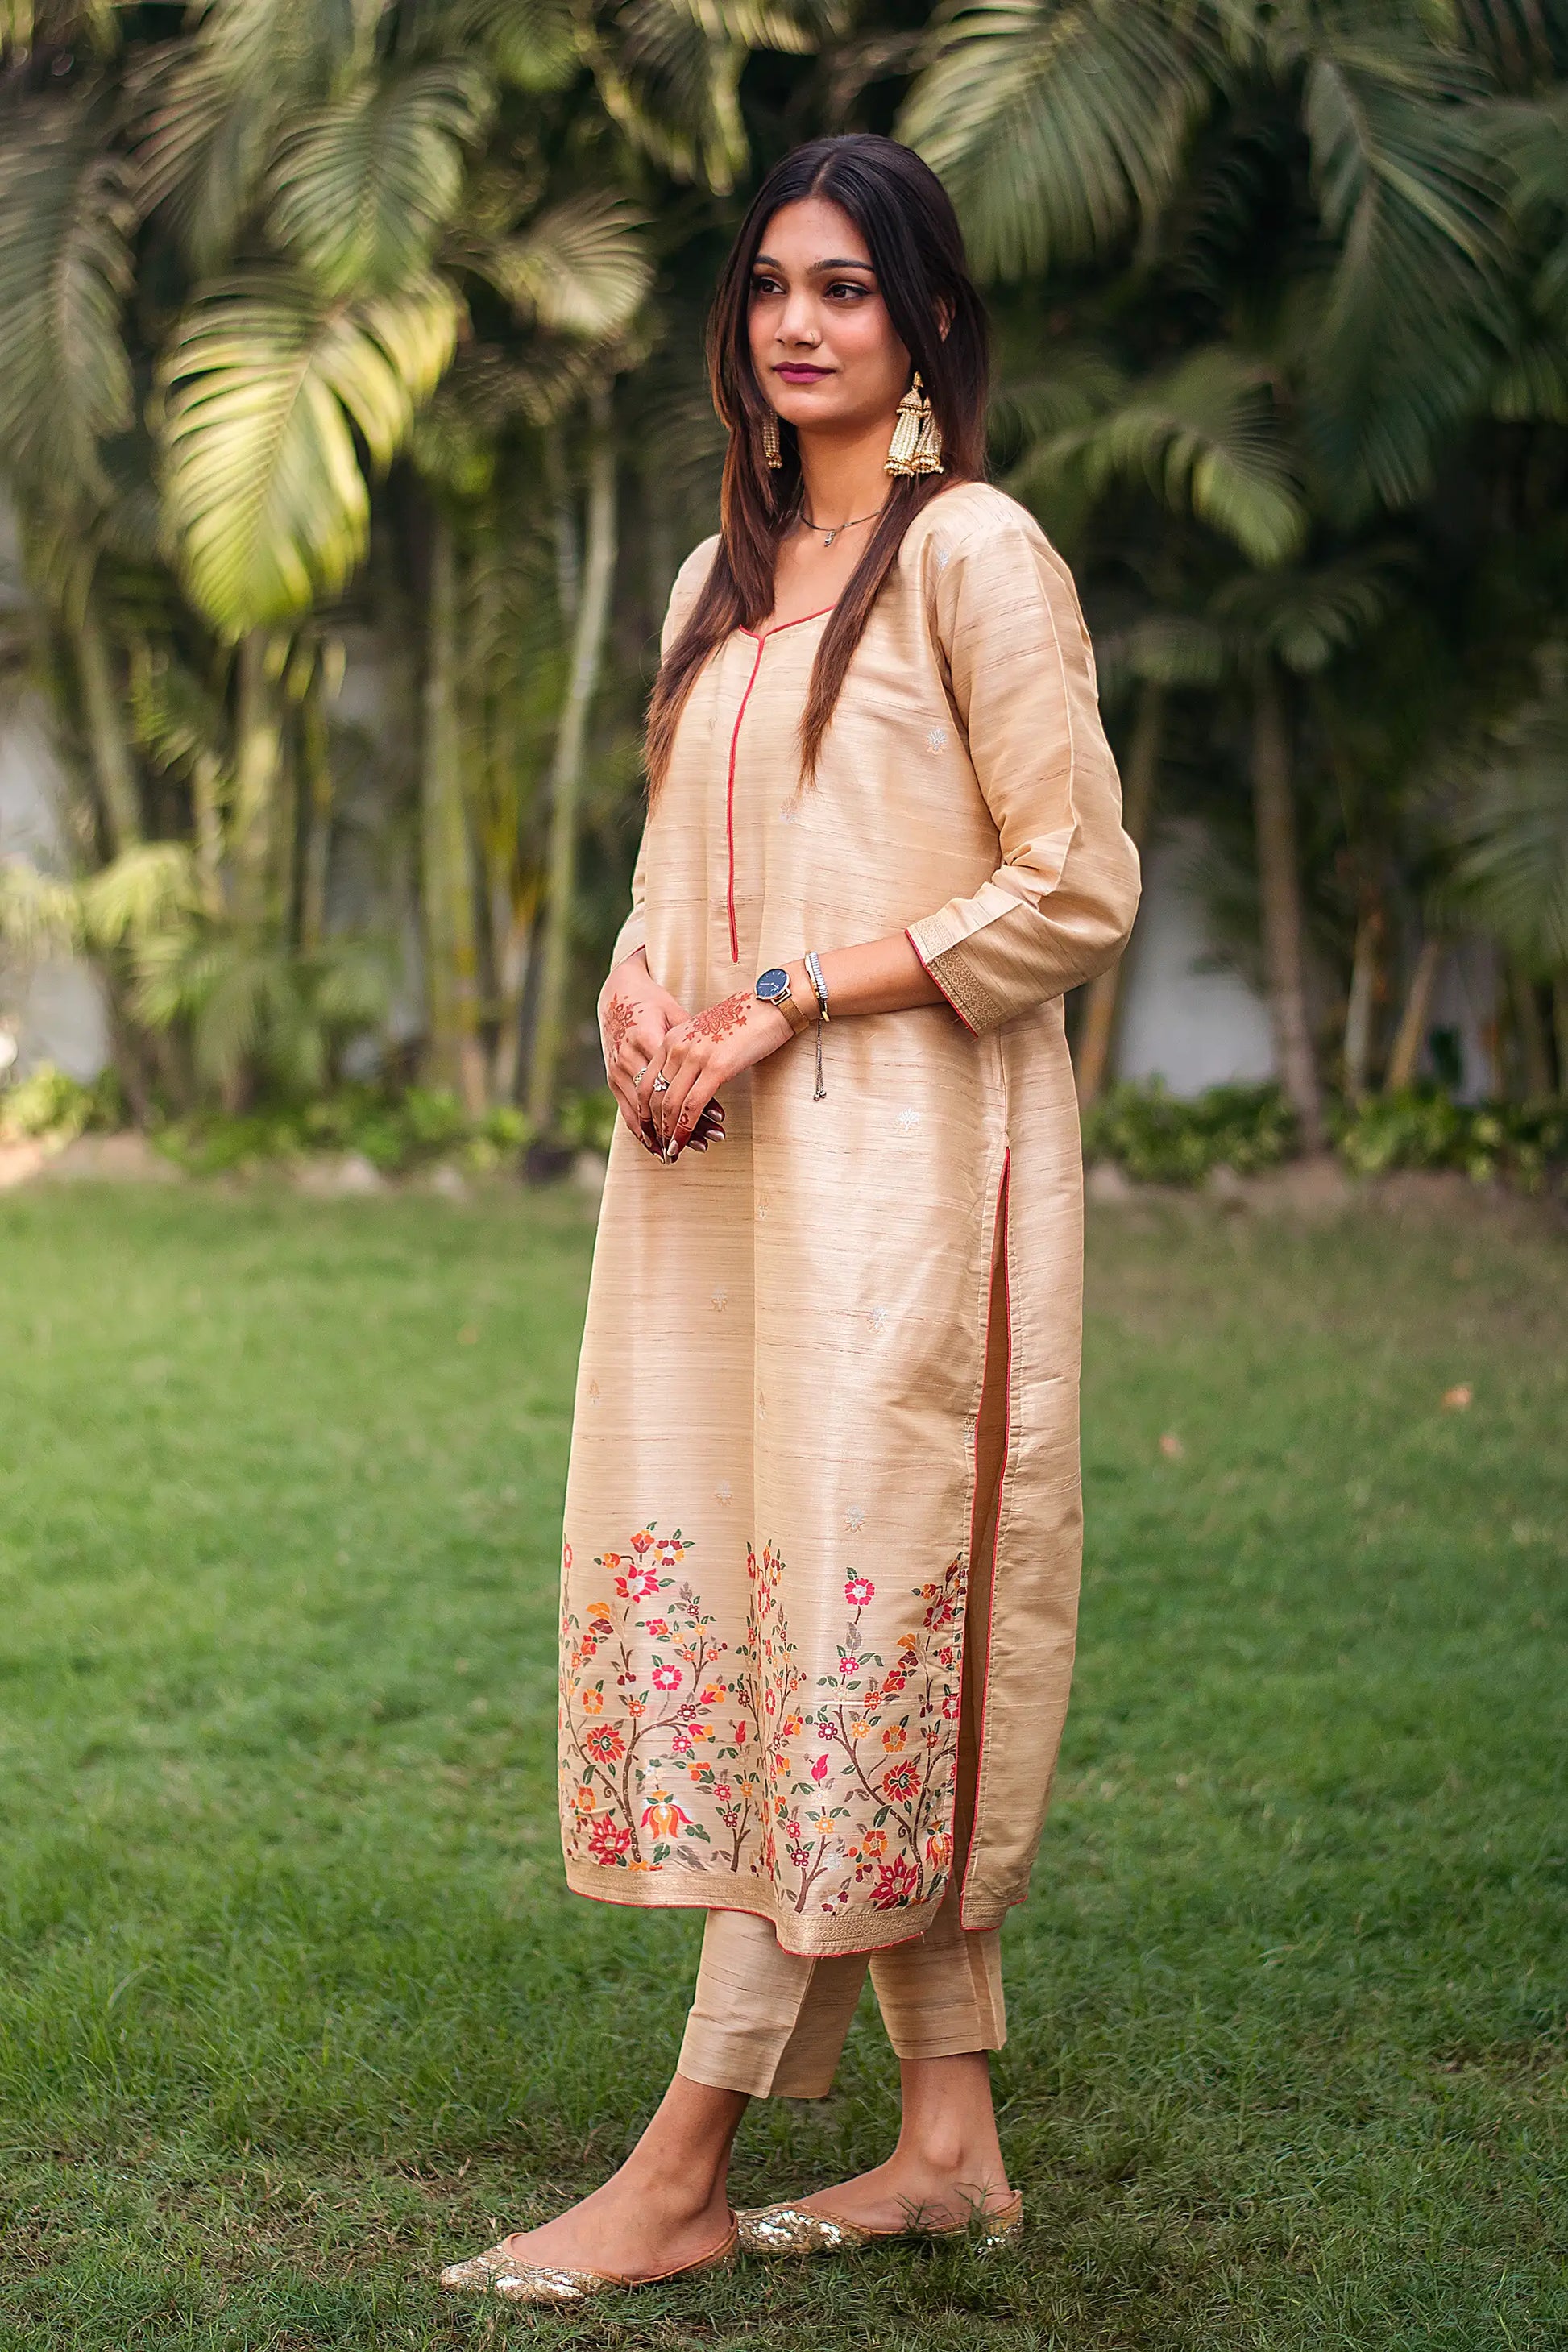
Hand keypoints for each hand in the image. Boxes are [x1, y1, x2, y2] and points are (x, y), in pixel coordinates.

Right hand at [599, 954, 703, 1152]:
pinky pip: (627, 1111)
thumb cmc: (653, 1001)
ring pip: (643, 1112)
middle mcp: (628, 1056)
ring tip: (692, 1148)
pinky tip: (659, 1146)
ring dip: (667, 1133)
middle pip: (659, 1101)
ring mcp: (617, 1069)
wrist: (617, 994)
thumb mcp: (675, 1011)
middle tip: (712, 1139)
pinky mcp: (612, 1078)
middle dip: (685, 1124)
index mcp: (646, 1036)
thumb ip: (692, 1037)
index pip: (674, 1080)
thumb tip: (720, 1061)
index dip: (697, 1101)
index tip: (720, 1116)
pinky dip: (644, 1131)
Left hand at [649, 987, 791, 1158]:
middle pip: (652, 1096)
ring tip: (672, 1152)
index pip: (646, 1082)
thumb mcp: (706, 1034)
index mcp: (670, 1039)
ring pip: (669, 1104)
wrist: (770, 1003)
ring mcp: (695, 1057)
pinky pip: (692, 1106)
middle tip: (659, 1148)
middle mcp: (676, 1047)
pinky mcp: (716, 1068)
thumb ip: (690, 1055)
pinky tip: (685, 1142)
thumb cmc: (744, 1020)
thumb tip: (686, 1082)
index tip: (650, 1130)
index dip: (644, 1111)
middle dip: (653, 1127)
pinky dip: (686, 1129)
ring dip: (668, 1133)